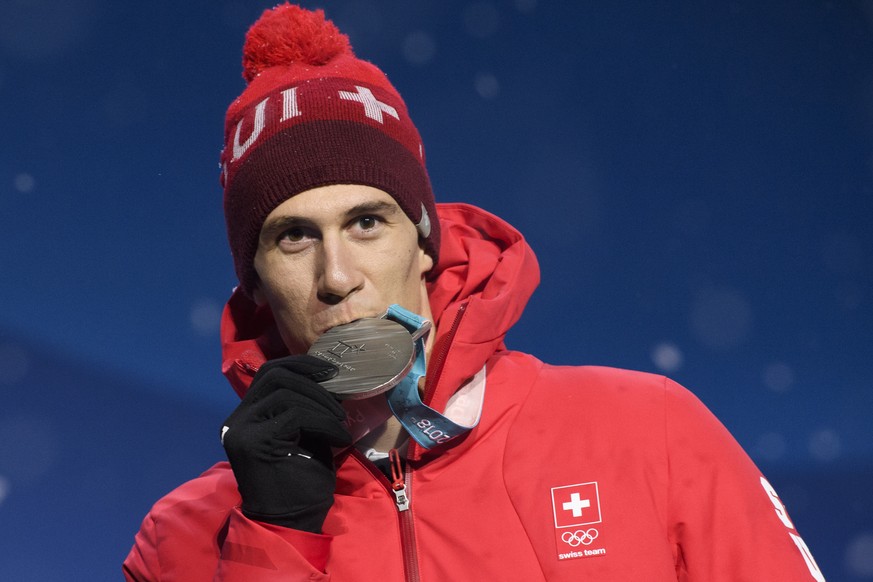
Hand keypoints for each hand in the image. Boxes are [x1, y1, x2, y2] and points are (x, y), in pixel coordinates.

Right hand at [220, 355, 351, 532]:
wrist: (292, 524)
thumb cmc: (301, 482)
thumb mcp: (304, 434)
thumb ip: (304, 406)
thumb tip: (326, 377)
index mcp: (246, 416)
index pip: (269, 373)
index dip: (300, 365)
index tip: (329, 370)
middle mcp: (236, 420)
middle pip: (274, 376)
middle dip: (313, 381)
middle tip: (339, 399)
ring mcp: (241, 430)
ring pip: (286, 393)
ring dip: (321, 404)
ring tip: (340, 424)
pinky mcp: (253, 442)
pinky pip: (296, 415)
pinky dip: (324, 422)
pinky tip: (340, 439)